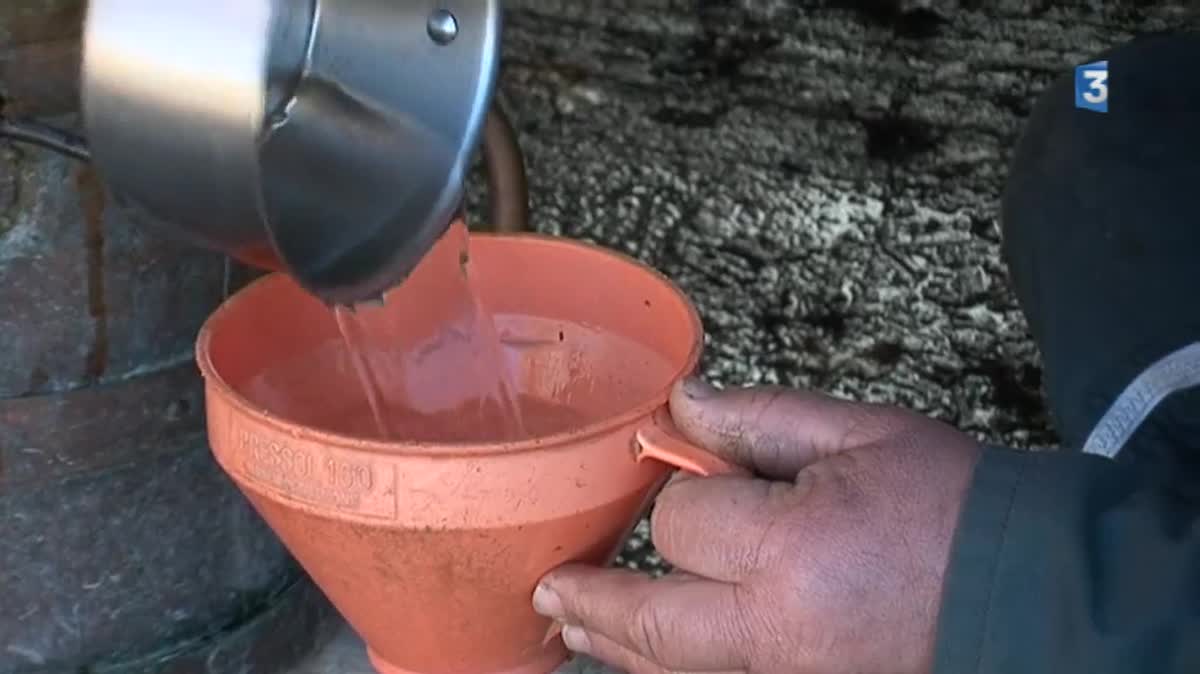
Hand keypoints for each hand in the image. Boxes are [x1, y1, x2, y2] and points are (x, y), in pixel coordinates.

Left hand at [532, 378, 981, 673]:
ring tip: (569, 627)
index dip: (675, 497)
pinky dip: (667, 670)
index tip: (688, 484)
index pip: (679, 523)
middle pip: (649, 620)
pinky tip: (641, 657)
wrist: (1030, 596)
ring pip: (672, 669)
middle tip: (548, 592)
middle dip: (591, 601)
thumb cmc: (953, 508)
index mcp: (791, 547)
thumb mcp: (864, 434)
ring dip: (613, 648)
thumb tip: (684, 403)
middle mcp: (777, 630)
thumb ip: (760, 420)